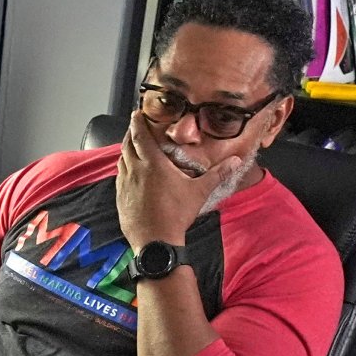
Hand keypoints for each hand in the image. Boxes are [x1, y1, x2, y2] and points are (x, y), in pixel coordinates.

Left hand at [116, 110, 238, 250]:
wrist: (155, 242)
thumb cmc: (176, 215)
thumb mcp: (199, 192)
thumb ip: (217, 174)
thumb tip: (236, 161)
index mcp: (153, 164)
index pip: (141, 136)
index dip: (138, 122)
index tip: (137, 113)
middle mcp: (135, 170)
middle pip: (127, 144)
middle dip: (130, 133)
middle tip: (135, 127)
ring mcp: (124, 184)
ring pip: (121, 160)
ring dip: (125, 150)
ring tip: (131, 146)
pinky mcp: (120, 197)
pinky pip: (119, 176)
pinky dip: (123, 168)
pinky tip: (129, 171)